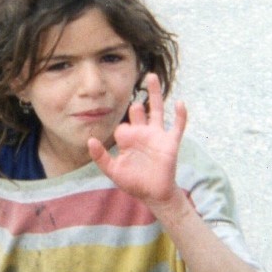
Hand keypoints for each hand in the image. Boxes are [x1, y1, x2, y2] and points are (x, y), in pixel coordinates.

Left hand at [87, 72, 186, 206]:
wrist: (154, 194)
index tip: (119, 138)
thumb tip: (90, 140)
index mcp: (129, 139)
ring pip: (157, 110)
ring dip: (155, 94)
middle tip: (134, 99)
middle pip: (139, 111)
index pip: (122, 126)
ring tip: (151, 77)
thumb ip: (101, 157)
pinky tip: (180, 103)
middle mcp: (143, 133)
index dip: (120, 130)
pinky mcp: (171, 142)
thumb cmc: (134, 182)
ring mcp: (158, 136)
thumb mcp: (113, 171)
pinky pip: (177, 126)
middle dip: (135, 106)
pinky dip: (180, 115)